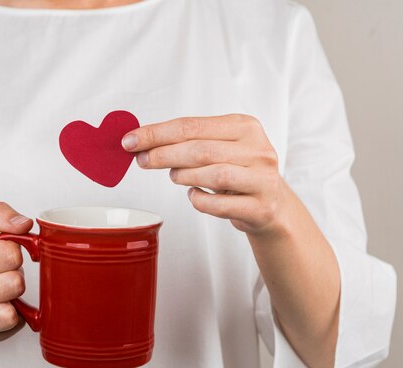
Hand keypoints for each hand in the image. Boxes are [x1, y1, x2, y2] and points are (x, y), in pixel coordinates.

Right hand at [0, 202, 32, 348]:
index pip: (10, 254)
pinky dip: (11, 317)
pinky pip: (12, 329)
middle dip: (13, 274)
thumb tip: (23, 224)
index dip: (12, 250)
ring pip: (12, 313)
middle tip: (0, 272)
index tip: (0, 252)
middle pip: (15, 284)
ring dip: (12, 298)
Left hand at [122, 114, 285, 234]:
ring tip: (174, 177)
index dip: (157, 133)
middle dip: (163, 154)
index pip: (192, 126)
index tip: (130, 140)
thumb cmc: (236, 172)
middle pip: (200, 149)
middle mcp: (258, 150)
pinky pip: (219, 205)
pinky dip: (199, 200)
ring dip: (183, 176)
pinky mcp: (260, 207)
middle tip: (141, 161)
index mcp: (245, 127)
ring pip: (213, 174)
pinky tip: (194, 195)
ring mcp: (263, 179)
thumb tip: (141, 143)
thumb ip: (187, 141)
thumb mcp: (219, 148)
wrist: (271, 205)